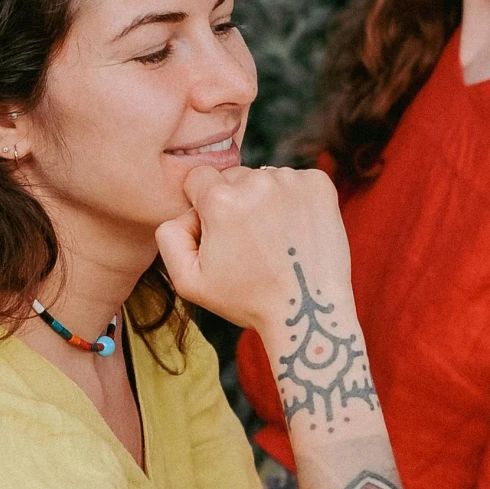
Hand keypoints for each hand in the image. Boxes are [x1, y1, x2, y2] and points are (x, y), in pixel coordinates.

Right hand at [156, 164, 354, 334]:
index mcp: (220, 200)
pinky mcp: (320, 185)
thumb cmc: (247, 299)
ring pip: (264, 178)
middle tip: (249, 242)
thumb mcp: (188, 281)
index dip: (203, 207)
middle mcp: (256, 181)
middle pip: (232, 176)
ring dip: (264, 200)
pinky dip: (293, 200)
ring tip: (274, 240)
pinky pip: (295, 181)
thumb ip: (169, 236)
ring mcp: (292, 180)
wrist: (308, 311)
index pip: (198, 178)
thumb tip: (185, 209)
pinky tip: (294, 232)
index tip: (219, 233)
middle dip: (234, 202)